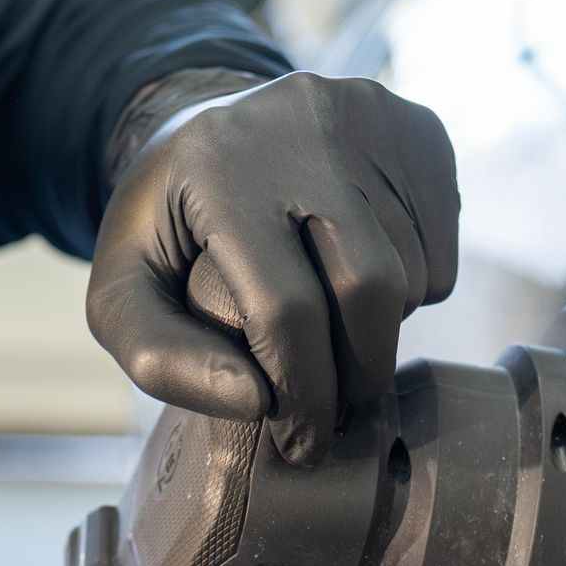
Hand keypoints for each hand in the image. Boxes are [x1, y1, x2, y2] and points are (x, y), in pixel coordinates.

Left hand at [88, 71, 460, 465]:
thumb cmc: (170, 229)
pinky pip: (442, 250)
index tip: (302, 445)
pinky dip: (414, 292)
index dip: (303, 393)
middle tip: (337, 409)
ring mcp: (373, 120)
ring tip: (333, 326)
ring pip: (413, 274)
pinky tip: (361, 278)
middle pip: (370, 286)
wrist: (215, 132)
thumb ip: (158, 356)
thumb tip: (253, 402)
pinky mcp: (420, 132)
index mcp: (220, 164)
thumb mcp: (122, 291)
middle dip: (360, 371)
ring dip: (381, 330)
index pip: (286, 304)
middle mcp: (303, 126)